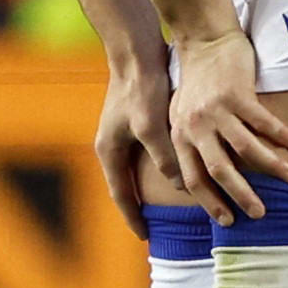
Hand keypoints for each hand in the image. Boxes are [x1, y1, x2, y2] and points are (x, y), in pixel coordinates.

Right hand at [93, 64, 171, 243]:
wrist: (134, 51)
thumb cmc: (141, 88)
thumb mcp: (151, 127)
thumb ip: (164, 158)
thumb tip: (177, 186)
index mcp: (109, 150)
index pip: (121, 195)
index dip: (133, 217)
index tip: (145, 236)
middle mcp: (112, 144)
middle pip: (126, 185)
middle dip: (138, 206)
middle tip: (154, 226)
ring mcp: (121, 132)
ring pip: (136, 170)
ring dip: (149, 188)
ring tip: (165, 204)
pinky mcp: (133, 121)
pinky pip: (145, 154)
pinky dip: (157, 168)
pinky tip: (174, 170)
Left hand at [167, 28, 287, 224]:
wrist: (204, 41)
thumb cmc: (194, 82)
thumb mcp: (180, 115)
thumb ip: (188, 144)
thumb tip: (193, 181)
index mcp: (181, 135)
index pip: (193, 179)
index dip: (210, 202)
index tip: (228, 221)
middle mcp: (196, 126)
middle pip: (220, 170)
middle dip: (241, 195)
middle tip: (260, 214)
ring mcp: (217, 110)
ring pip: (247, 149)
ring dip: (271, 167)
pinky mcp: (238, 94)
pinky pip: (264, 122)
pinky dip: (281, 136)